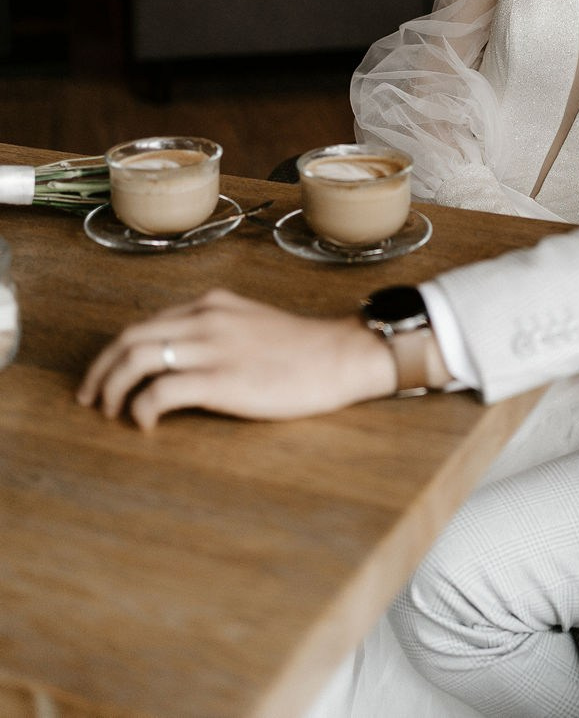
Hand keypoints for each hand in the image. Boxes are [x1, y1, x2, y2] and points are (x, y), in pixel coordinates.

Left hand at [76, 288, 397, 430]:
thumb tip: (184, 355)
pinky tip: (146, 425)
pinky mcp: (221, 380)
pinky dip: (142, 408)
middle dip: (101, 369)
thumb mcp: (250, 323)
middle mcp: (205, 318)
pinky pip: (161, 391)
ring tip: (110, 413)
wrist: (338, 356)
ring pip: (137, 359)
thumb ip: (216, 330)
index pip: (146, 323)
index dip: (117, 352)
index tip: (107, 375)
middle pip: (130, 338)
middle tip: (91, 399)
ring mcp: (212, 347)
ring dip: (112, 388)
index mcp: (211, 304)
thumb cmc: (301, 349)